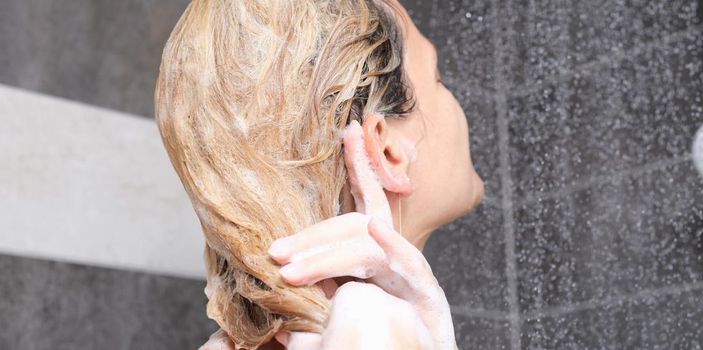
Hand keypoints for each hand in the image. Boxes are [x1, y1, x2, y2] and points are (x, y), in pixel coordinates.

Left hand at [268, 121, 456, 348]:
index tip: (350, 129)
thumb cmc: (381, 342)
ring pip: (369, 249)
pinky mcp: (428, 295)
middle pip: (356, 227)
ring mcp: (415, 274)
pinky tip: (376, 230)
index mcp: (378, 255)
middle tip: (275, 253)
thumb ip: (316, 310)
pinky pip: (408, 265)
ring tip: (292, 269)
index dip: (359, 165)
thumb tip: (274, 322)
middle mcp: (398, 256)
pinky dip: (393, 246)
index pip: (365, 201)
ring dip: (328, 256)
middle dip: (315, 236)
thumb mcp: (336, 322)